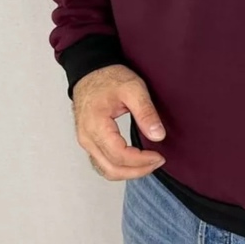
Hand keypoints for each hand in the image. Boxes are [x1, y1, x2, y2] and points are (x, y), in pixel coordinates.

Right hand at [72, 64, 166, 180]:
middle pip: (112, 169)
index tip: (159, 156)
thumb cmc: (109, 77)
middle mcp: (87, 138)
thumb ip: (146, 113)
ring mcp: (86, 141)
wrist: (90, 71)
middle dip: (137, 170)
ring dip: (128, 172)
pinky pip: (101, 163)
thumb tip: (158, 136)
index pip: (120, 155)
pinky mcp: (89, 141)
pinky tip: (134, 162)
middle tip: (157, 162)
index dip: (142, 161)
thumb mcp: (133, 89)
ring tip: (148, 164)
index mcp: (96, 125)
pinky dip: (118, 168)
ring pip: (105, 170)